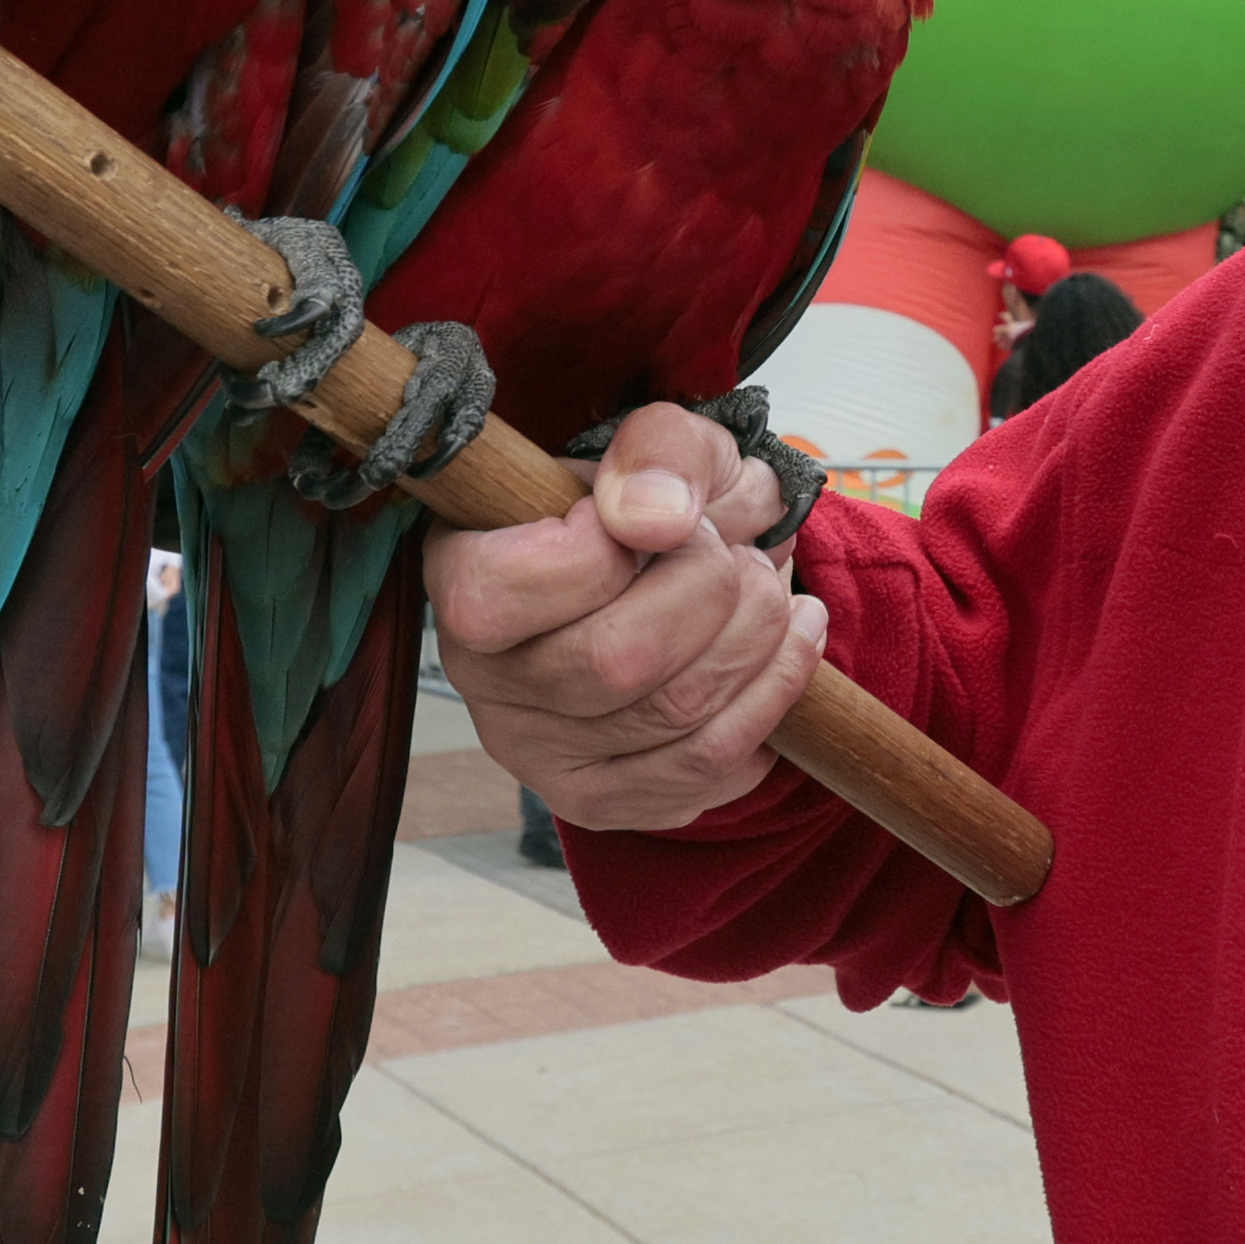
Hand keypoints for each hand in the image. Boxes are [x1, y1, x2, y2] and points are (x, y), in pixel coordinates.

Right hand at [424, 400, 816, 831]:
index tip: (657, 519)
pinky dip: (769, 705)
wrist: (655, 572)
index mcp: (462, 579)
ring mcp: (536, 753)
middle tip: (746, 557)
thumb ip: (658, 452)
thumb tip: (659, 518)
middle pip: (618, 661)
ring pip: (675, 718)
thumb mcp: (659, 445)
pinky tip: (782, 656)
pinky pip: (704, 772)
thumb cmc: (641, 505)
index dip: (617, 545)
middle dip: (719, 595)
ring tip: (779, 598)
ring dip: (762, 646)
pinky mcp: (598, 798)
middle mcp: (484, 680)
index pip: (523, 583)